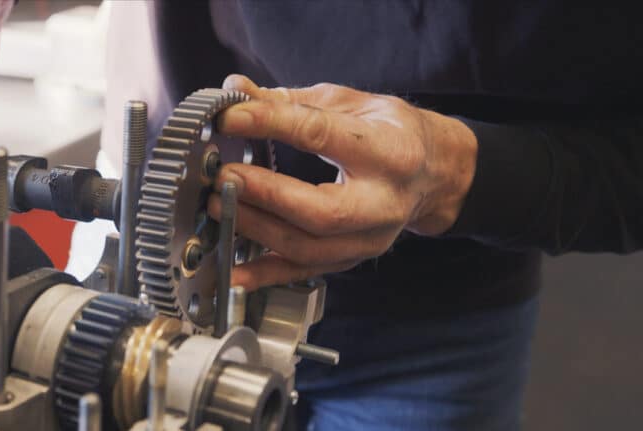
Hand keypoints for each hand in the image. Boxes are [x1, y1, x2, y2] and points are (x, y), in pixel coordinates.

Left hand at [209, 75, 477, 289]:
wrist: (434, 173)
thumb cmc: (390, 133)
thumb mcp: (348, 103)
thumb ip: (289, 101)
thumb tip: (236, 91)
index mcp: (388, 149)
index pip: (320, 135)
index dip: (270, 124)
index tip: (229, 118)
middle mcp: (384, 201)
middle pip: (322, 210)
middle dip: (266, 195)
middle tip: (225, 178)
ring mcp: (370, 238)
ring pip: (309, 247)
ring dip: (256, 230)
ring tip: (219, 206)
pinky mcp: (353, 259)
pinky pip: (304, 272)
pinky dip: (264, 274)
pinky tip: (231, 270)